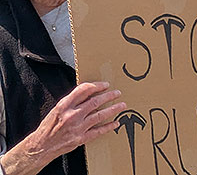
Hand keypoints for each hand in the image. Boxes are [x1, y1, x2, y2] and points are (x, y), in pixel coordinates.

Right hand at [0, 82, 124, 174]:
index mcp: (64, 106)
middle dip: (109, 96)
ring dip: (113, 109)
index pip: (84, 90)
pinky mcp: (81, 139)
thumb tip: (89, 92)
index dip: (97, 86)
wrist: (41, 146)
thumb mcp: (57, 108)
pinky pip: (98, 131)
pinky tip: (115, 123)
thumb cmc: (49, 126)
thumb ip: (72, 100)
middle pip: (95, 102)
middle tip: (117, 93)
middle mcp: (71, 115)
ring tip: (122, 105)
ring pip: (100, 115)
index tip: (105, 85)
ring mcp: (77, 127)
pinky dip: (108, 126)